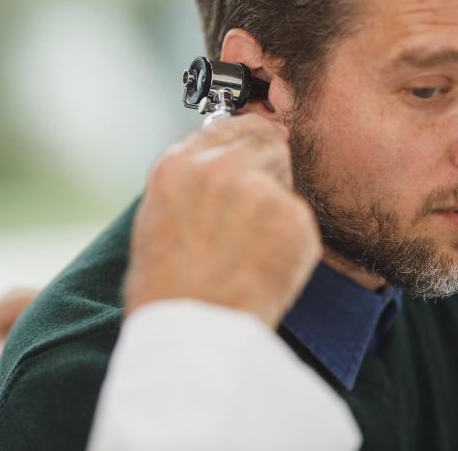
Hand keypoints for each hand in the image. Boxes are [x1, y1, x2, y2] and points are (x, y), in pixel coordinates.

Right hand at [124, 114, 320, 327]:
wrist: (191, 332)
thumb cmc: (167, 289)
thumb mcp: (156, 218)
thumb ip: (189, 184)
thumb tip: (218, 170)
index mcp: (177, 165)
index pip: (224, 126)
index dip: (244, 138)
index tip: (255, 144)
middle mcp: (218, 167)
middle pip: (265, 140)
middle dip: (269, 166)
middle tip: (260, 209)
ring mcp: (258, 190)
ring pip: (287, 179)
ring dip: (279, 203)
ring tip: (253, 248)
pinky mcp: (293, 218)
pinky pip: (301, 220)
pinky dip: (293, 241)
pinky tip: (266, 267)